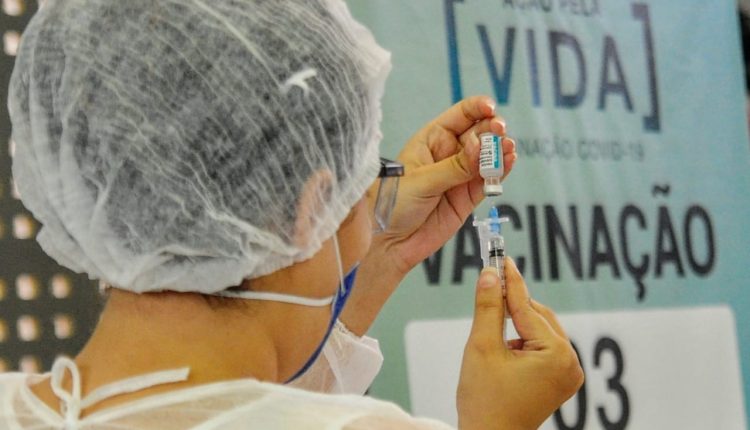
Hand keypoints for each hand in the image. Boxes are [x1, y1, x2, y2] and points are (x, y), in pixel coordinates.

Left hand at [374, 95, 516, 275]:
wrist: (388, 243)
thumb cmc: (393, 204)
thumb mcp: (422, 180)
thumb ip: (454, 166)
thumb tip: (481, 145)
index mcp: (431, 140)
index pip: (459, 115)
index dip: (477, 108)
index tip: (490, 108)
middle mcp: (448, 154)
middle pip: (479, 133)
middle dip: (492, 129)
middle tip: (500, 133)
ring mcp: (460, 175)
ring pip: (488, 156)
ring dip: (501, 150)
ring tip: (508, 149)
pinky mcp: (468, 197)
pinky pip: (488, 179)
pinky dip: (501, 170)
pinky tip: (509, 161)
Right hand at [457, 258, 583, 429]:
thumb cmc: (485, 401)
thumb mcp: (481, 347)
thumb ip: (488, 308)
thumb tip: (489, 275)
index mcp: (556, 354)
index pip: (527, 307)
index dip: (509, 281)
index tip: (500, 258)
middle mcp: (570, 362)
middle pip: (537, 316)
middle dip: (512, 306)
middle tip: (489, 284)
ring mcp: (568, 373)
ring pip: (539, 330)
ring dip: (516, 325)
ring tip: (491, 333)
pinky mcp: (561, 379)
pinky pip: (542, 346)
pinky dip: (523, 341)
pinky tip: (503, 350)